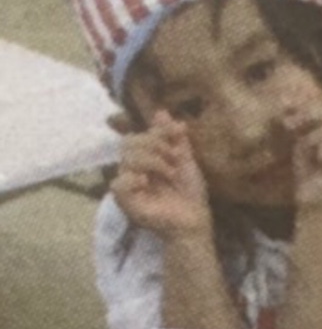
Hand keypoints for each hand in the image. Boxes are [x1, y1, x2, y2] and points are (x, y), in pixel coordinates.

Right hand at [111, 110, 210, 236]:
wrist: (195, 217)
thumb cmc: (190, 191)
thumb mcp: (183, 158)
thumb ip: (172, 137)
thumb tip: (161, 112)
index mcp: (143, 160)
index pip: (138, 136)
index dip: (157, 132)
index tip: (178, 135)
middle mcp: (132, 171)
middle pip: (128, 143)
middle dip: (155, 146)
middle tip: (174, 160)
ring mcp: (128, 187)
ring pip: (126, 159)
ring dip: (153, 162)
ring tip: (170, 174)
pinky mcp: (126, 203)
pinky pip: (118, 184)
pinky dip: (133, 179)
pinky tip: (147, 183)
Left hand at [280, 100, 321, 211]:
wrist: (313, 207)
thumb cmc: (310, 174)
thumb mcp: (307, 141)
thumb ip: (306, 119)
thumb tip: (290, 93)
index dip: (309, 106)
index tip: (287, 109)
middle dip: (306, 116)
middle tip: (287, 125)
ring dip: (309, 139)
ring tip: (304, 152)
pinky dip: (315, 150)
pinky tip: (315, 162)